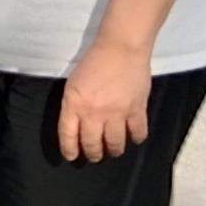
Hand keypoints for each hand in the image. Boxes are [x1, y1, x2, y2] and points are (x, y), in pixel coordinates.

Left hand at [56, 43, 153, 161]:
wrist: (121, 48)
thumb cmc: (94, 63)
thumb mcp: (72, 85)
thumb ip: (72, 107)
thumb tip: (75, 127)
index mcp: (74, 105)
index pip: (68, 137)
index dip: (70, 151)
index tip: (72, 157)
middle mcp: (93, 113)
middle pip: (92, 144)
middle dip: (93, 154)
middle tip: (96, 156)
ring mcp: (117, 112)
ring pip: (115, 143)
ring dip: (114, 150)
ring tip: (114, 150)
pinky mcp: (137, 108)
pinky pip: (138, 132)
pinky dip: (136, 138)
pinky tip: (134, 138)